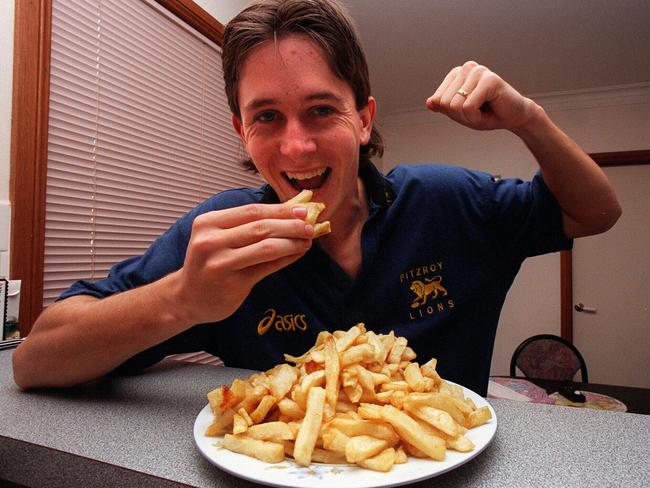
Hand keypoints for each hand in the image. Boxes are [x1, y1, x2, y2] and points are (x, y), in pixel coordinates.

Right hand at [173, 203, 313, 324]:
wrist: (187, 297)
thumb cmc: (209, 262)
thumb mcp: (218, 237)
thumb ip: (247, 225)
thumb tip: (289, 212)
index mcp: (208, 223)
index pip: (251, 211)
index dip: (280, 210)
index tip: (302, 209)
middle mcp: (211, 241)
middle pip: (260, 227)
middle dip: (291, 225)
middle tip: (310, 225)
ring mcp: (221, 264)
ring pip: (266, 247)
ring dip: (292, 242)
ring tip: (307, 240)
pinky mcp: (232, 284)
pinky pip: (267, 267)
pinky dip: (286, 258)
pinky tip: (297, 254)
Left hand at [426, 61, 538, 131]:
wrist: (513, 117)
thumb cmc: (488, 114)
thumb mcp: (460, 113)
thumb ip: (443, 107)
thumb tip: (429, 103)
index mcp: (456, 74)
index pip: (438, 100)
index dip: (452, 113)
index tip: (469, 109)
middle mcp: (466, 68)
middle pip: (446, 103)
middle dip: (461, 116)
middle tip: (478, 111)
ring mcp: (478, 71)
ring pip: (456, 106)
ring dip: (470, 117)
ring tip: (484, 109)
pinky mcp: (489, 79)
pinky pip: (469, 107)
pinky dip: (477, 117)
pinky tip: (490, 109)